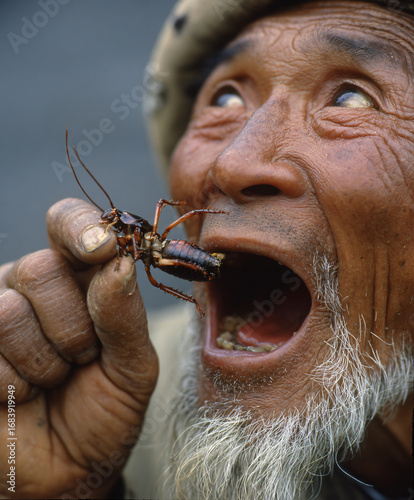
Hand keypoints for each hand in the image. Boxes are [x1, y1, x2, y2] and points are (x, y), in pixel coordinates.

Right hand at [0, 198, 158, 498]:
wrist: (69, 469)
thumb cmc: (105, 410)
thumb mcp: (133, 367)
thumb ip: (126, 316)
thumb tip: (119, 264)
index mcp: (79, 277)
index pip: (69, 223)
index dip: (81, 227)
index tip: (102, 247)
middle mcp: (31, 286)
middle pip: (40, 268)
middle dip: (72, 325)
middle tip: (82, 356)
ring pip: (7, 311)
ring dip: (42, 360)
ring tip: (52, 379)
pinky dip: (12, 384)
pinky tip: (20, 395)